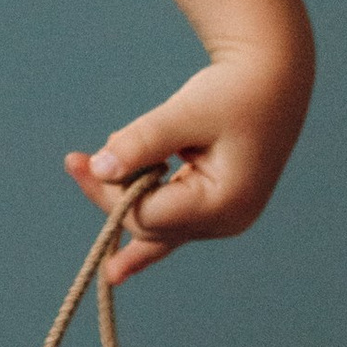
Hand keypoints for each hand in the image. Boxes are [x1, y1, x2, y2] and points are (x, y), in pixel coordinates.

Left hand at [65, 48, 309, 280]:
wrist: (272, 79)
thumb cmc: (233, 90)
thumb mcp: (186, 111)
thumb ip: (142, 141)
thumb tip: (99, 167)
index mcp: (225, 203)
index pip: (147, 215)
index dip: (108, 193)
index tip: (77, 161)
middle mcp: (227, 221)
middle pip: (149, 225)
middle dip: (110, 195)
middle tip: (74, 162)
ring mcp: (223, 219)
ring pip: (157, 227)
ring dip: (124, 199)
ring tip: (81, 172)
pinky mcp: (214, 207)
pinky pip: (171, 223)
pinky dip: (143, 222)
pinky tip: (116, 267)